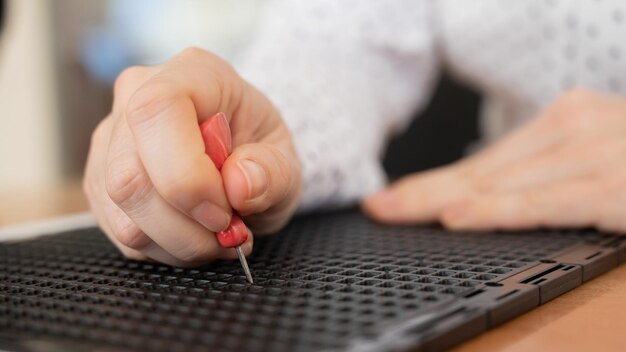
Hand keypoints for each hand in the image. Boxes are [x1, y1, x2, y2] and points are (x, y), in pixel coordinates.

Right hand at [84, 48, 301, 265]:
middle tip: (228, 232)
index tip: (224, 211)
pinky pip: (121, 232)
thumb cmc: (260, 150)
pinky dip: (165, 248)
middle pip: (129, 176)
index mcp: (191, 74)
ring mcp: (110, 142)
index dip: (185, 175)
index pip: (157, 111)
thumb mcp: (286, 159)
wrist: (243, 157)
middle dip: (185, 225)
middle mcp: (135, 99)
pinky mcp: (100, 182)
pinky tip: (195, 237)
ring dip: (179, 242)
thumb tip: (239, 185)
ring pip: (121, 212)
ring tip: (218, 236)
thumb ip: (272, 171)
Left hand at [363, 89, 625, 233]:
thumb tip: (487, 193)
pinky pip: (546, 201)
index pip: (484, 160)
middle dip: (426, 192)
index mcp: (565, 120)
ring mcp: (595, 151)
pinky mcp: (614, 183)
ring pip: (503, 182)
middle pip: (482, 169)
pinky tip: (460, 217)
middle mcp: (574, 126)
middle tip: (380, 206)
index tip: (393, 197)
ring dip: (444, 200)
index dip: (435, 181)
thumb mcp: (594, 152)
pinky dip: (499, 210)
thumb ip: (545, 170)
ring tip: (399, 212)